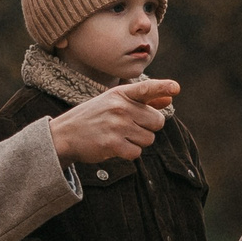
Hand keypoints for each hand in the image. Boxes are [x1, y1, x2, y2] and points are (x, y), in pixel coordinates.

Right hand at [47, 79, 176, 164]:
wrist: (65, 135)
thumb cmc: (94, 117)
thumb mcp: (115, 103)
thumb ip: (144, 101)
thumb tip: (170, 99)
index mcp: (120, 94)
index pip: (146, 88)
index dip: (163, 87)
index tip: (176, 88)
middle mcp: (120, 107)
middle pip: (157, 121)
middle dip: (148, 128)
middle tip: (129, 128)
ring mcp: (116, 125)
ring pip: (149, 139)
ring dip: (138, 142)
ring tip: (120, 136)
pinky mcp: (112, 144)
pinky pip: (137, 152)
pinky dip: (129, 153)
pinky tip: (115, 146)